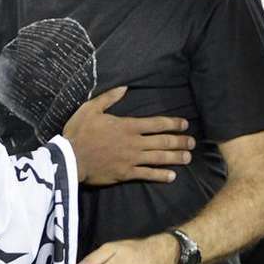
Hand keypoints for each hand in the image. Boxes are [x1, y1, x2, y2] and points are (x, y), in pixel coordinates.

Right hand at [63, 87, 192, 184]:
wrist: (70, 159)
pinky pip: (148, 175)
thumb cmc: (79, 132)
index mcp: (127, 126)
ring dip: (176, 157)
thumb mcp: (90, 109)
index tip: (185, 124)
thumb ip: (108, 98)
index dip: (173, 123)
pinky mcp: (126, 174)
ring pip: (159, 158)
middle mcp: (134, 142)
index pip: (157, 123)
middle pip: (163, 141)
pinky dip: (161, 175)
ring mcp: (131, 159)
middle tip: (193, 142)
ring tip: (188, 157)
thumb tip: (125, 87)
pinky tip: (172, 176)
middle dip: (180, 141)